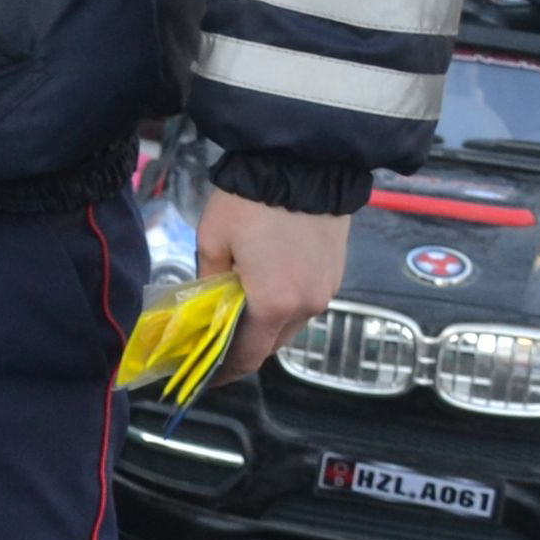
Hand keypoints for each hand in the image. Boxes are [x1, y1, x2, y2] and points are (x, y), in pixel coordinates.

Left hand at [195, 189, 351, 372]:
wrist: (304, 165)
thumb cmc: (251, 202)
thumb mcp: (212, 240)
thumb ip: (208, 282)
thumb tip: (205, 305)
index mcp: (273, 303)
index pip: (247, 356)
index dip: (223, 370)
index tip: (205, 374)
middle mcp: (305, 306)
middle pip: (270, 345)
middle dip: (241, 347)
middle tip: (213, 338)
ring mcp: (325, 292)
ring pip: (290, 326)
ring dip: (264, 325)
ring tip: (236, 309)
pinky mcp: (335, 276)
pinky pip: (305, 304)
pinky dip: (283, 306)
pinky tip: (263, 287)